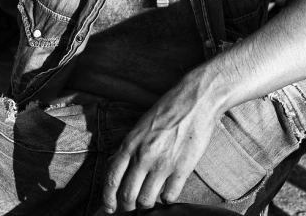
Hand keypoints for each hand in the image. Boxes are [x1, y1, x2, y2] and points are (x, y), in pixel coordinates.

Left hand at [102, 76, 217, 212]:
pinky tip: (168, 192)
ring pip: (146, 200)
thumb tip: (115, 163)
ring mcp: (163, 164)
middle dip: (128, 205)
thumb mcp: (142, 124)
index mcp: (131, 143)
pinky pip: (169, 196)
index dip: (108, 198)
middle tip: (133, 206)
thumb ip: (129, 146)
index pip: (112, 178)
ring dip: (146, 204)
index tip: (110, 207)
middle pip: (128, 195)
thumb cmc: (169, 108)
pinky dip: (167, 199)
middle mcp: (144, 156)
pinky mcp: (182, 169)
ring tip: (150, 199)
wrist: (196, 100)